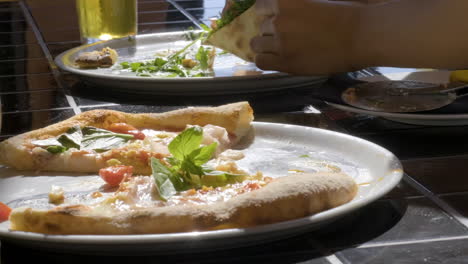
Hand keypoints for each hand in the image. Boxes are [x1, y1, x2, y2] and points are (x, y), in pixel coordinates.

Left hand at [251, 0, 365, 75]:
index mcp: (285, 1)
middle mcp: (278, 21)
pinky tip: (275, 59)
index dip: (267, 12)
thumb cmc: (346, 13)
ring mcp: (281, 43)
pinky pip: (261, 61)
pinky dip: (265, 59)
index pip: (260, 5)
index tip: (275, 16)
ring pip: (257, 44)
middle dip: (271, 29)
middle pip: (262, 26)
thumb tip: (288, 7)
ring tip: (280, 48)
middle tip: (287, 35)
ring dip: (266, 45)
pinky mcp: (286, 63)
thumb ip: (296, 3)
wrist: (361, 35)